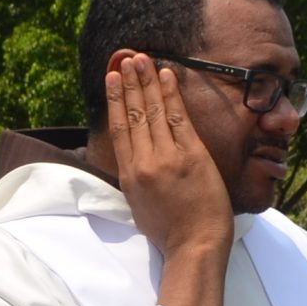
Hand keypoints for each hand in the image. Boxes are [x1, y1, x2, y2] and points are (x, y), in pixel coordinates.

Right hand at [108, 53, 233, 260]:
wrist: (195, 246)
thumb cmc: (171, 233)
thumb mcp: (140, 206)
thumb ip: (136, 179)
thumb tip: (134, 158)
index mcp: (129, 176)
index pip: (119, 129)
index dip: (114, 100)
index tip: (111, 79)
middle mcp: (144, 162)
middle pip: (134, 113)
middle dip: (129, 83)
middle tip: (126, 59)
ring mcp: (168, 157)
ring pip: (154, 110)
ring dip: (147, 81)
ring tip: (142, 59)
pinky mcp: (192, 156)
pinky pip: (179, 117)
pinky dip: (172, 94)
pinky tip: (167, 75)